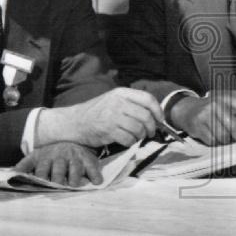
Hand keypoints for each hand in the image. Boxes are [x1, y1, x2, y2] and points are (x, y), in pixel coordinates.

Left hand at [15, 142, 101, 187]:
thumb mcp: (36, 156)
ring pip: (75, 169)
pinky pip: (93, 167)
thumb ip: (24, 165)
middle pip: (59, 170)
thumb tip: (10, 174)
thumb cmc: (52, 154)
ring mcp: (75, 158)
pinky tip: (96, 182)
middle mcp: (61, 157)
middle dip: (58, 178)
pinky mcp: (89, 160)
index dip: (41, 178)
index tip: (41, 184)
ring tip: (74, 185)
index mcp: (46, 158)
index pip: (42, 170)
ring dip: (75, 177)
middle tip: (59, 186)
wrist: (73, 138)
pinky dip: (95, 175)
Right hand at [37, 87, 160, 147]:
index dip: (158, 111)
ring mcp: (112, 117)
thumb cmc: (98, 112)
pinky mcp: (108, 131)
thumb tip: (155, 115)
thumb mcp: (113, 99)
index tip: (160, 120)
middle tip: (150, 133)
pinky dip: (131, 143)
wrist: (75, 121)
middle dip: (152, 127)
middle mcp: (118, 103)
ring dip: (141, 136)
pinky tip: (127, 141)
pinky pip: (129, 139)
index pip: (147, 99)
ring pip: (139, 129)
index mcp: (121, 93)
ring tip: (137, 137)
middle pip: (146, 116)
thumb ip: (132, 103)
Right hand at [168, 92, 235, 144]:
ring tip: (226, 137)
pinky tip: (215, 137)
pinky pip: (213, 141)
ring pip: (224, 136)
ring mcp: (205, 115)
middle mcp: (216, 104)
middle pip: (234, 127)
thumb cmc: (214, 110)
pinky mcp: (198, 126)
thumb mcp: (227, 105)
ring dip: (227, 141)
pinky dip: (217, 143)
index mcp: (226, 97)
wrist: (189, 110)